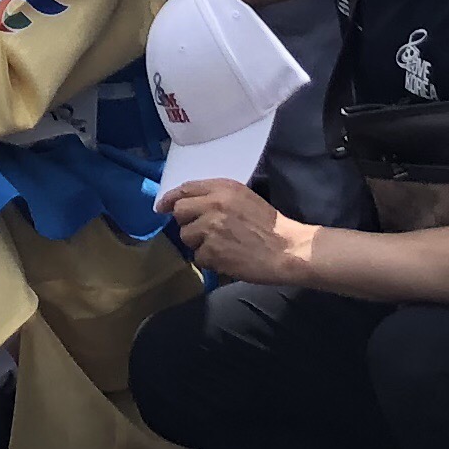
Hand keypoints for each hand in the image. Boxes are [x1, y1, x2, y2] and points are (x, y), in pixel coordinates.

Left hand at [157, 175, 316, 284]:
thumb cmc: (268, 224)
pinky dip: (209, 260)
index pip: (185, 188)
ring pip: (186, 236)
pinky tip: (226, 258)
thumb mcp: (243, 198)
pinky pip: (198, 257)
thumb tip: (187, 202)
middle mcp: (213, 204)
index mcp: (222, 188)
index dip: (170, 198)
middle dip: (187, 223)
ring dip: (198, 243)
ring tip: (220, 246)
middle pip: (180, 211)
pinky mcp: (211, 251)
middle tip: (202, 232)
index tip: (161, 207)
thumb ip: (216, 196)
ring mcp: (210, 228)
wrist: (286, 248)